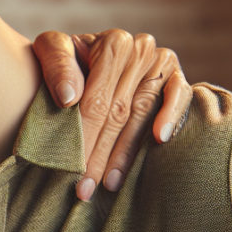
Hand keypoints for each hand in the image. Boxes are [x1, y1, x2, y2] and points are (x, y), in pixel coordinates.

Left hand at [33, 29, 191, 201]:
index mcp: (112, 44)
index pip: (97, 99)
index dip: (85, 136)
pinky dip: (171, 117)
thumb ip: (56, 66)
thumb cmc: (68, 59)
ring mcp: (162, 63)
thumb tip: (68, 98)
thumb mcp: (51, 50)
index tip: (72, 168)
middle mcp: (140, 49)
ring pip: (144, 113)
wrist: (88, 54)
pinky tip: (159, 141)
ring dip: (127, 151)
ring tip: (111, 182)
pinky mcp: (177, 77)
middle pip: (120, 111)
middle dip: (101, 153)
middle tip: (85, 188)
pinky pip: (180, 97)